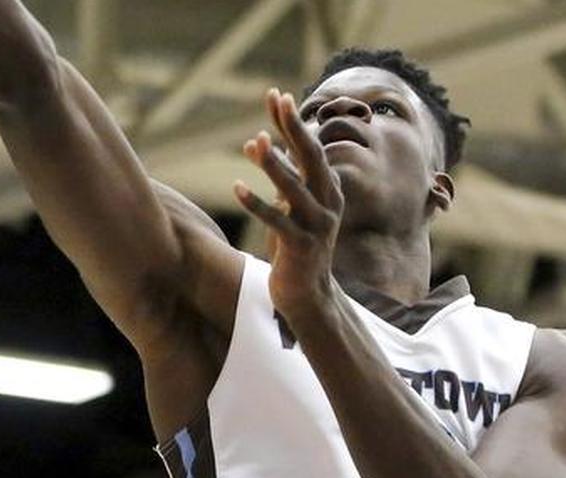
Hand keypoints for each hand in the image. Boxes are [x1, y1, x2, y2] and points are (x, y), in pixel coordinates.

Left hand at [234, 88, 344, 319]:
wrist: (309, 295)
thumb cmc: (297, 246)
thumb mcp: (291, 206)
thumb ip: (280, 175)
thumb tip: (256, 141)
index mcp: (329, 190)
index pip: (310, 148)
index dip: (293, 122)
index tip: (277, 95)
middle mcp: (328, 204)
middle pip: (311, 159)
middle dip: (294, 129)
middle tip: (279, 101)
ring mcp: (317, 226)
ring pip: (293, 188)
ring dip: (273, 164)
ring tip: (254, 142)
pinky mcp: (300, 247)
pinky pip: (277, 222)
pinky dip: (256, 204)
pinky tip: (237, 188)